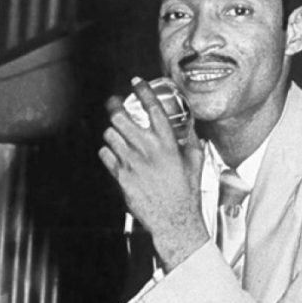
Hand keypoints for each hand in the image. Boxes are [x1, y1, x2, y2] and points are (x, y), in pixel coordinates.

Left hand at [99, 77, 208, 270]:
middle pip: (120, 116)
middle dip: (115, 106)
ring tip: (117, 131)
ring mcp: (131, 162)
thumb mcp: (196, 162)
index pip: (153, 107)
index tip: (137, 82)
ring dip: (112, 130)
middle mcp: (147, 149)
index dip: (143, 90)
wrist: (174, 220)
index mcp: (167, 142)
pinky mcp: (121, 176)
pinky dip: (108, 151)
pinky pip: (106, 155)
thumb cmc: (187, 193)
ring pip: (110, 134)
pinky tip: (115, 153)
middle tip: (115, 103)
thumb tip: (191, 127)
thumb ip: (192, 140)